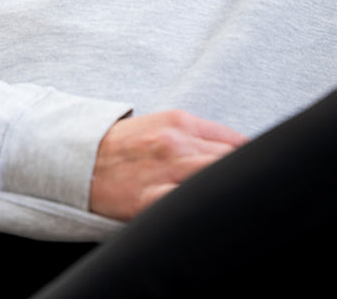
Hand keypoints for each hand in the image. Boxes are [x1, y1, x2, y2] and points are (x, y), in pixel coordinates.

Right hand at [89, 110, 248, 220]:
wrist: (78, 158)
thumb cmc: (124, 144)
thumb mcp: (162, 125)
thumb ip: (197, 134)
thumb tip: (234, 150)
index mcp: (180, 122)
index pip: (233, 140)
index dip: (250, 158)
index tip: (257, 170)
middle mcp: (175, 143)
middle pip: (229, 160)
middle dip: (242, 175)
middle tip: (252, 190)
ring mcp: (163, 172)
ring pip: (212, 180)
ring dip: (224, 191)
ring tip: (230, 203)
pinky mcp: (148, 200)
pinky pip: (185, 206)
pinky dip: (199, 210)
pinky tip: (205, 214)